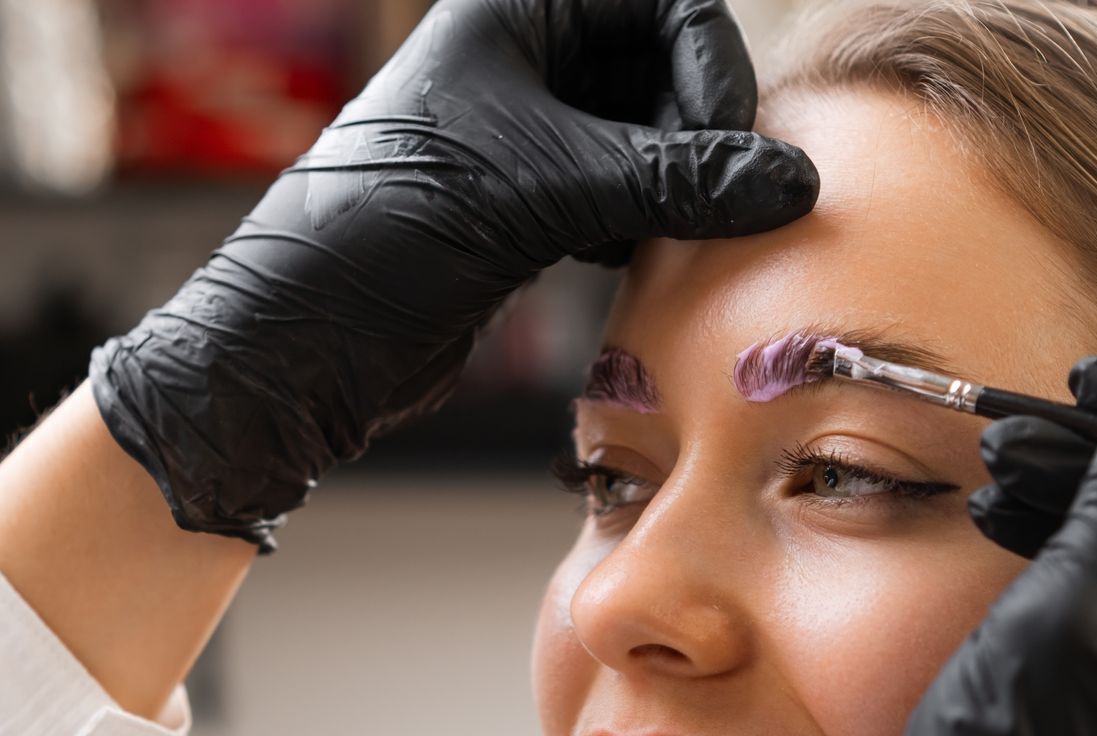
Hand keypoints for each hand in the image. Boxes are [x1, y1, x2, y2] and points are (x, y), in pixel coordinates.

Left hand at [90, 0, 819, 549]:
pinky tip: (637, 261)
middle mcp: (525, 56)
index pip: (666, 0)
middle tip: (721, 200)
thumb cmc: (389, 230)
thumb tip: (792, 183)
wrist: (303, 340)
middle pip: (666, 66)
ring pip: (650, 136)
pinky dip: (648, 222)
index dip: (711, 68)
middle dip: (702, 131)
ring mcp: (528, 132)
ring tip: (684, 234)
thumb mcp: (543, 188)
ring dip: (681, 184)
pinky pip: (624, 192)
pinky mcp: (529, 203)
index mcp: (516, 6)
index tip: (729, 150)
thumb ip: (674, 179)